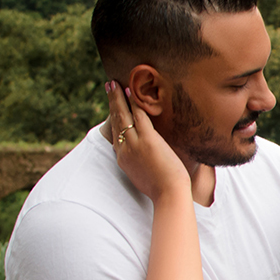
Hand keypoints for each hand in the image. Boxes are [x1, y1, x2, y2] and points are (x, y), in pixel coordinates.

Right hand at [105, 80, 189, 201]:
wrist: (169, 195)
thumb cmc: (164, 191)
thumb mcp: (146, 178)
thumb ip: (144, 166)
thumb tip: (150, 161)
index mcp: (123, 160)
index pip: (115, 135)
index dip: (113, 119)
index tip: (112, 109)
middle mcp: (124, 150)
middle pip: (115, 122)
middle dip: (112, 103)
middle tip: (109, 86)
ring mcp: (134, 144)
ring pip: (122, 116)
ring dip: (118, 98)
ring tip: (115, 84)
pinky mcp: (148, 140)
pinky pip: (138, 116)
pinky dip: (134, 102)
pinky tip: (131, 91)